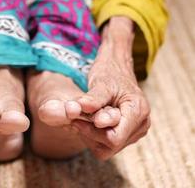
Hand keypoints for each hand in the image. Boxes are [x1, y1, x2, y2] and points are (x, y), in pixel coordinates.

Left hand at [74, 17, 150, 159]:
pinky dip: (96, 136)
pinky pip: (109, 145)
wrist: (117, 69)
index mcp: (138, 111)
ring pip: (109, 148)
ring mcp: (136, 131)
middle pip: (111, 145)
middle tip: (77, 118)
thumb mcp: (101, 83)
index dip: (93, 132)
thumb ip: (93, 98)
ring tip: (83, 118)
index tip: (77, 119)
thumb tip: (83, 107)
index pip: (114, 138)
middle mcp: (141, 125)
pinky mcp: (128, 134)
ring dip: (92, 136)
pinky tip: (88, 122)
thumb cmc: (109, 73)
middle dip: (91, 134)